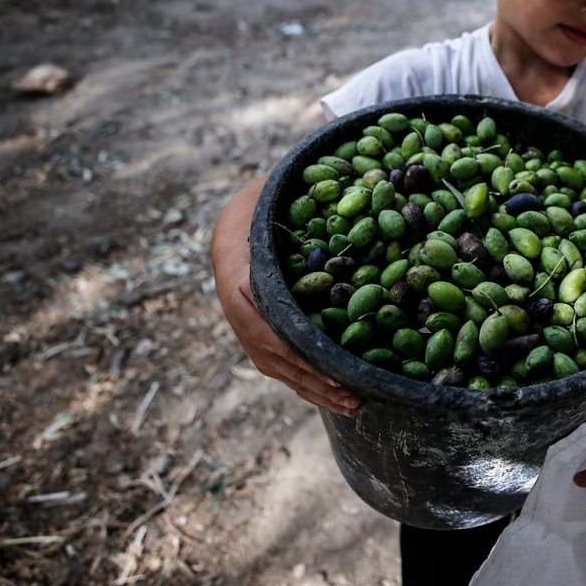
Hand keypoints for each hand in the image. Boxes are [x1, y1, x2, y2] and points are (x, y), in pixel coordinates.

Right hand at [212, 178, 359, 416]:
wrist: (230, 232)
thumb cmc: (259, 215)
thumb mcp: (268, 207)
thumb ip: (297, 201)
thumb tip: (349, 179)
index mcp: (242, 290)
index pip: (276, 334)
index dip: (306, 356)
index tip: (336, 369)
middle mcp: (244, 319)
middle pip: (284, 362)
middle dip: (320, 382)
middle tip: (355, 397)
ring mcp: (250, 335)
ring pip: (285, 372)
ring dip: (318, 392)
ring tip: (354, 406)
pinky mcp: (261, 343)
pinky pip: (285, 370)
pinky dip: (310, 386)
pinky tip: (336, 397)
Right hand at [219, 268, 359, 416]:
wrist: (229, 287)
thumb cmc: (250, 279)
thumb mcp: (258, 285)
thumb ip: (276, 301)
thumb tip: (300, 317)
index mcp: (261, 335)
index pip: (295, 356)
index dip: (318, 370)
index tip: (340, 380)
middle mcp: (264, 355)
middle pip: (302, 378)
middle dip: (330, 392)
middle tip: (356, 401)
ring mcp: (267, 364)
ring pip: (300, 386)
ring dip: (327, 399)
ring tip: (352, 408)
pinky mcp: (271, 367)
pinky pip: (296, 384)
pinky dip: (317, 395)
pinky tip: (336, 403)